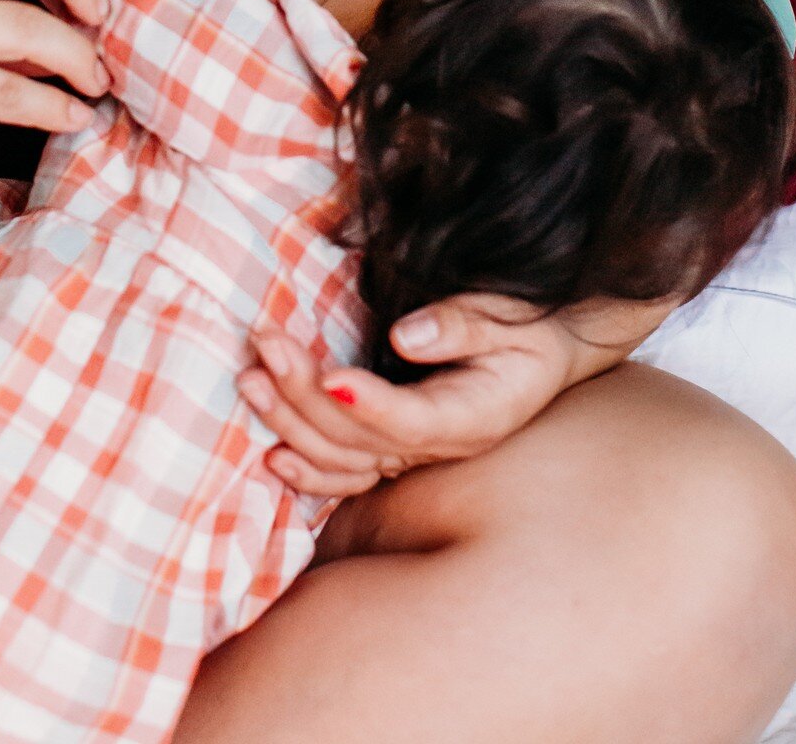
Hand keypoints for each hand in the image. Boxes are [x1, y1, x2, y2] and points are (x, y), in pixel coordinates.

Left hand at [237, 291, 672, 499]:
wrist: (545, 356)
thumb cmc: (528, 330)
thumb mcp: (509, 319)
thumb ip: (461, 324)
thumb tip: (405, 336)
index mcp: (474, 419)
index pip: (411, 422)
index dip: (366, 403)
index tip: (325, 372)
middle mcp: (440, 448)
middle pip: (361, 439)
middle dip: (305, 392)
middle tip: (265, 342)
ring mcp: (415, 458)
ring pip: (344, 459)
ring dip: (290, 422)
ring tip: (250, 378)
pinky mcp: (396, 454)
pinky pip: (348, 476)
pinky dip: (308, 470)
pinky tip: (271, 454)